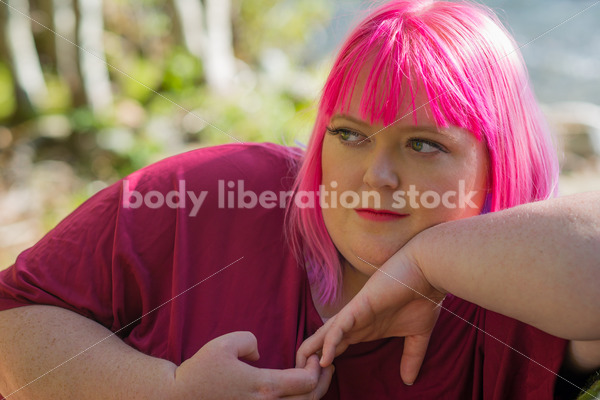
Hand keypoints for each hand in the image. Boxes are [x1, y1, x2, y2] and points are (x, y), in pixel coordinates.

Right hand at [172, 331, 333, 398]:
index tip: (314, 356)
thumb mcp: (225, 343)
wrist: (178, 397)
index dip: (316, 369)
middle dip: (322, 383)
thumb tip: (260, 353)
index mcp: (263, 387)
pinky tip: (295, 394)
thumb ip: (250, 341)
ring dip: (311, 397)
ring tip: (316, 381)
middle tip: (326, 367)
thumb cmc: (201, 371)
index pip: (305, 383)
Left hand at [296, 250, 443, 384]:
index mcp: (365, 328)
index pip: (338, 345)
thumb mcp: (417, 335)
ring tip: (302, 370)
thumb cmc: (423, 297)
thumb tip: (409, 381)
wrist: (428, 271)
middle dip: (312, 357)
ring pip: (326, 333)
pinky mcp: (359, 307)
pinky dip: (330, 343)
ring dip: (313, 351)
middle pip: (324, 340)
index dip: (326, 360)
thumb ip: (411, 356)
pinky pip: (339, 327)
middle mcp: (356, 322)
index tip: (318, 379)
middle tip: (301, 378)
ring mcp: (355, 314)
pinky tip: (324, 360)